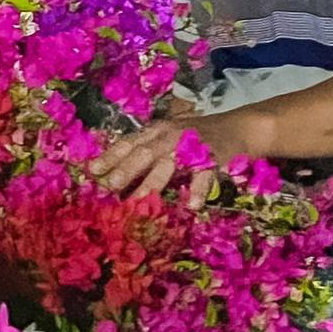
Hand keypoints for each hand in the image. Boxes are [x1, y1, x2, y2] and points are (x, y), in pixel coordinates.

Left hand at [93, 109, 256, 203]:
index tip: (93, 170)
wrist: (239, 126)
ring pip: (170, 163)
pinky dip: (199, 189)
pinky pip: (205, 175)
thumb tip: (112, 174)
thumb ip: (144, 152)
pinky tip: (192, 205)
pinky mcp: (215, 157)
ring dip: (154, 181)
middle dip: (127, 167)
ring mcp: (193, 146)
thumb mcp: (167, 138)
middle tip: (111, 185)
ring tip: (140, 199)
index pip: (129, 142)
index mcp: (156, 131)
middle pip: (145, 151)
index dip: (111, 155)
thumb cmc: (194, 137)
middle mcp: (171, 135)